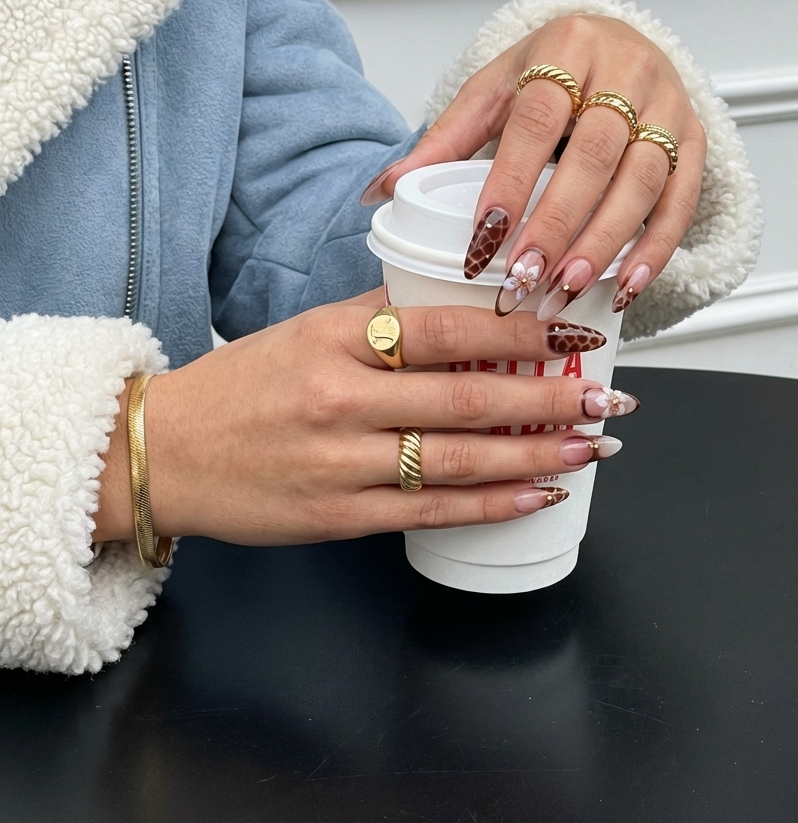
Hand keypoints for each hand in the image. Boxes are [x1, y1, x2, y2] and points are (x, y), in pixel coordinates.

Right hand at [92, 290, 636, 545]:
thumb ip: (381, 319)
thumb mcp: (306, 329)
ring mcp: (342, 463)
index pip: (444, 329)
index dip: (518, 332)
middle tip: (605, 395)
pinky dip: (491, 504)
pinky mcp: (342, 516)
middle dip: (547, 399)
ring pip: (458, 460)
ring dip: (535, 454)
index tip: (571, 332)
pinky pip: (431, 510)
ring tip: (590, 446)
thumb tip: (465, 306)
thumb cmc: (241, 386)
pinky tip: (538, 492)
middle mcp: (341, 399)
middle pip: (464, 398)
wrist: (166, 452)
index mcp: (335, 339)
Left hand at [361, 14, 705, 315]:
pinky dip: (655, 249)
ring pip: (643, 181)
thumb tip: (378, 189)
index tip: (483, 239)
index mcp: (566, 48)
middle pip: (595, 155)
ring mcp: (668, 105)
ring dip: (604, 243)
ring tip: (565, 289)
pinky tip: (626, 285)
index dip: (511, 182)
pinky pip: (682, 200)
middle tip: (523, 280)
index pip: (538, 119)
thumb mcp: (494, 90)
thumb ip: (445, 140)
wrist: (621, 43)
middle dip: (557, 225)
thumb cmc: (553, 70)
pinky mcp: (695, 141)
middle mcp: (626, 70)